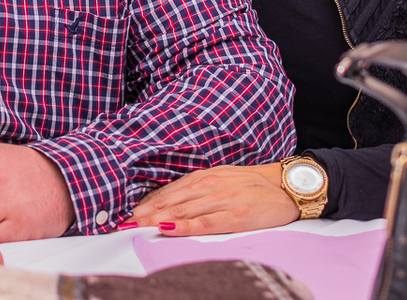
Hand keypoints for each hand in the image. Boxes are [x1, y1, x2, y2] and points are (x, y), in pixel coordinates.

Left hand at [128, 163, 297, 235]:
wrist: (286, 186)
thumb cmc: (251, 186)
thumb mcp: (219, 180)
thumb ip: (195, 190)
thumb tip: (166, 203)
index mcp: (202, 177)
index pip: (166, 192)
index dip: (143, 204)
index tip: (124, 213)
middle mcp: (208, 186)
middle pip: (168, 202)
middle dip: (142, 213)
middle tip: (120, 223)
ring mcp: (221, 200)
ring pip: (180, 211)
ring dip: (154, 219)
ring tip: (134, 226)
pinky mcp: (236, 216)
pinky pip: (204, 222)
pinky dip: (183, 226)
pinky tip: (167, 229)